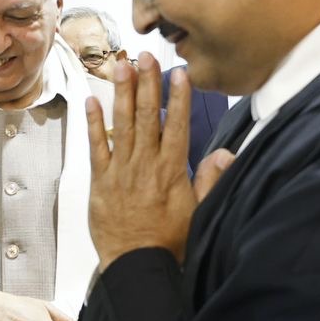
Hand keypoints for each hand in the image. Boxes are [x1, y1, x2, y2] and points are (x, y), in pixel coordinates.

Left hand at [87, 55, 232, 269]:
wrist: (137, 264)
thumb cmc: (171, 242)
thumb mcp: (200, 211)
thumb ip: (211, 180)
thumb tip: (227, 152)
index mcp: (172, 171)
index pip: (178, 125)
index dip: (179, 97)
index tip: (179, 72)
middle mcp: (147, 165)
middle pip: (149, 117)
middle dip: (147, 84)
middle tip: (145, 55)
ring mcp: (121, 172)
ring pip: (123, 125)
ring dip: (122, 93)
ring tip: (121, 65)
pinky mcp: (100, 182)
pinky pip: (96, 147)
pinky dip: (94, 124)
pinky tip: (92, 101)